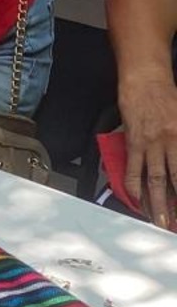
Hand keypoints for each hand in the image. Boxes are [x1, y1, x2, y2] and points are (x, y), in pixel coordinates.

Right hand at [119, 73, 176, 227]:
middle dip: (173, 206)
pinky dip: (133, 188)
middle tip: (172, 225)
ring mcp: (150, 145)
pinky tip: (136, 201)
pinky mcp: (133, 143)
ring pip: (154, 180)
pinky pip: (133, 170)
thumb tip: (175, 171)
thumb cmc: (166, 96)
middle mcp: (169, 143)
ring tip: (158, 221)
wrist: (145, 81)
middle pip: (172, 181)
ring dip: (156, 204)